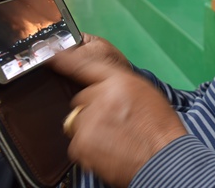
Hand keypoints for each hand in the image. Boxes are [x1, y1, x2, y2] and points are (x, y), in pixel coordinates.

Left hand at [48, 34, 186, 186]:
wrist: (163, 158)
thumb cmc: (160, 126)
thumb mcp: (146, 93)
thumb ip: (120, 86)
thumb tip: (101, 88)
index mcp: (119, 81)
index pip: (85, 66)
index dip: (65, 59)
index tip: (51, 54)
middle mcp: (100, 96)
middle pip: (82, 99)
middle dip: (92, 108)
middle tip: (114, 122)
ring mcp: (89, 121)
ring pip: (78, 121)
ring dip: (90, 128)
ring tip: (114, 139)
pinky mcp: (81, 144)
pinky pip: (77, 142)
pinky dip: (88, 148)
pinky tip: (108, 150)